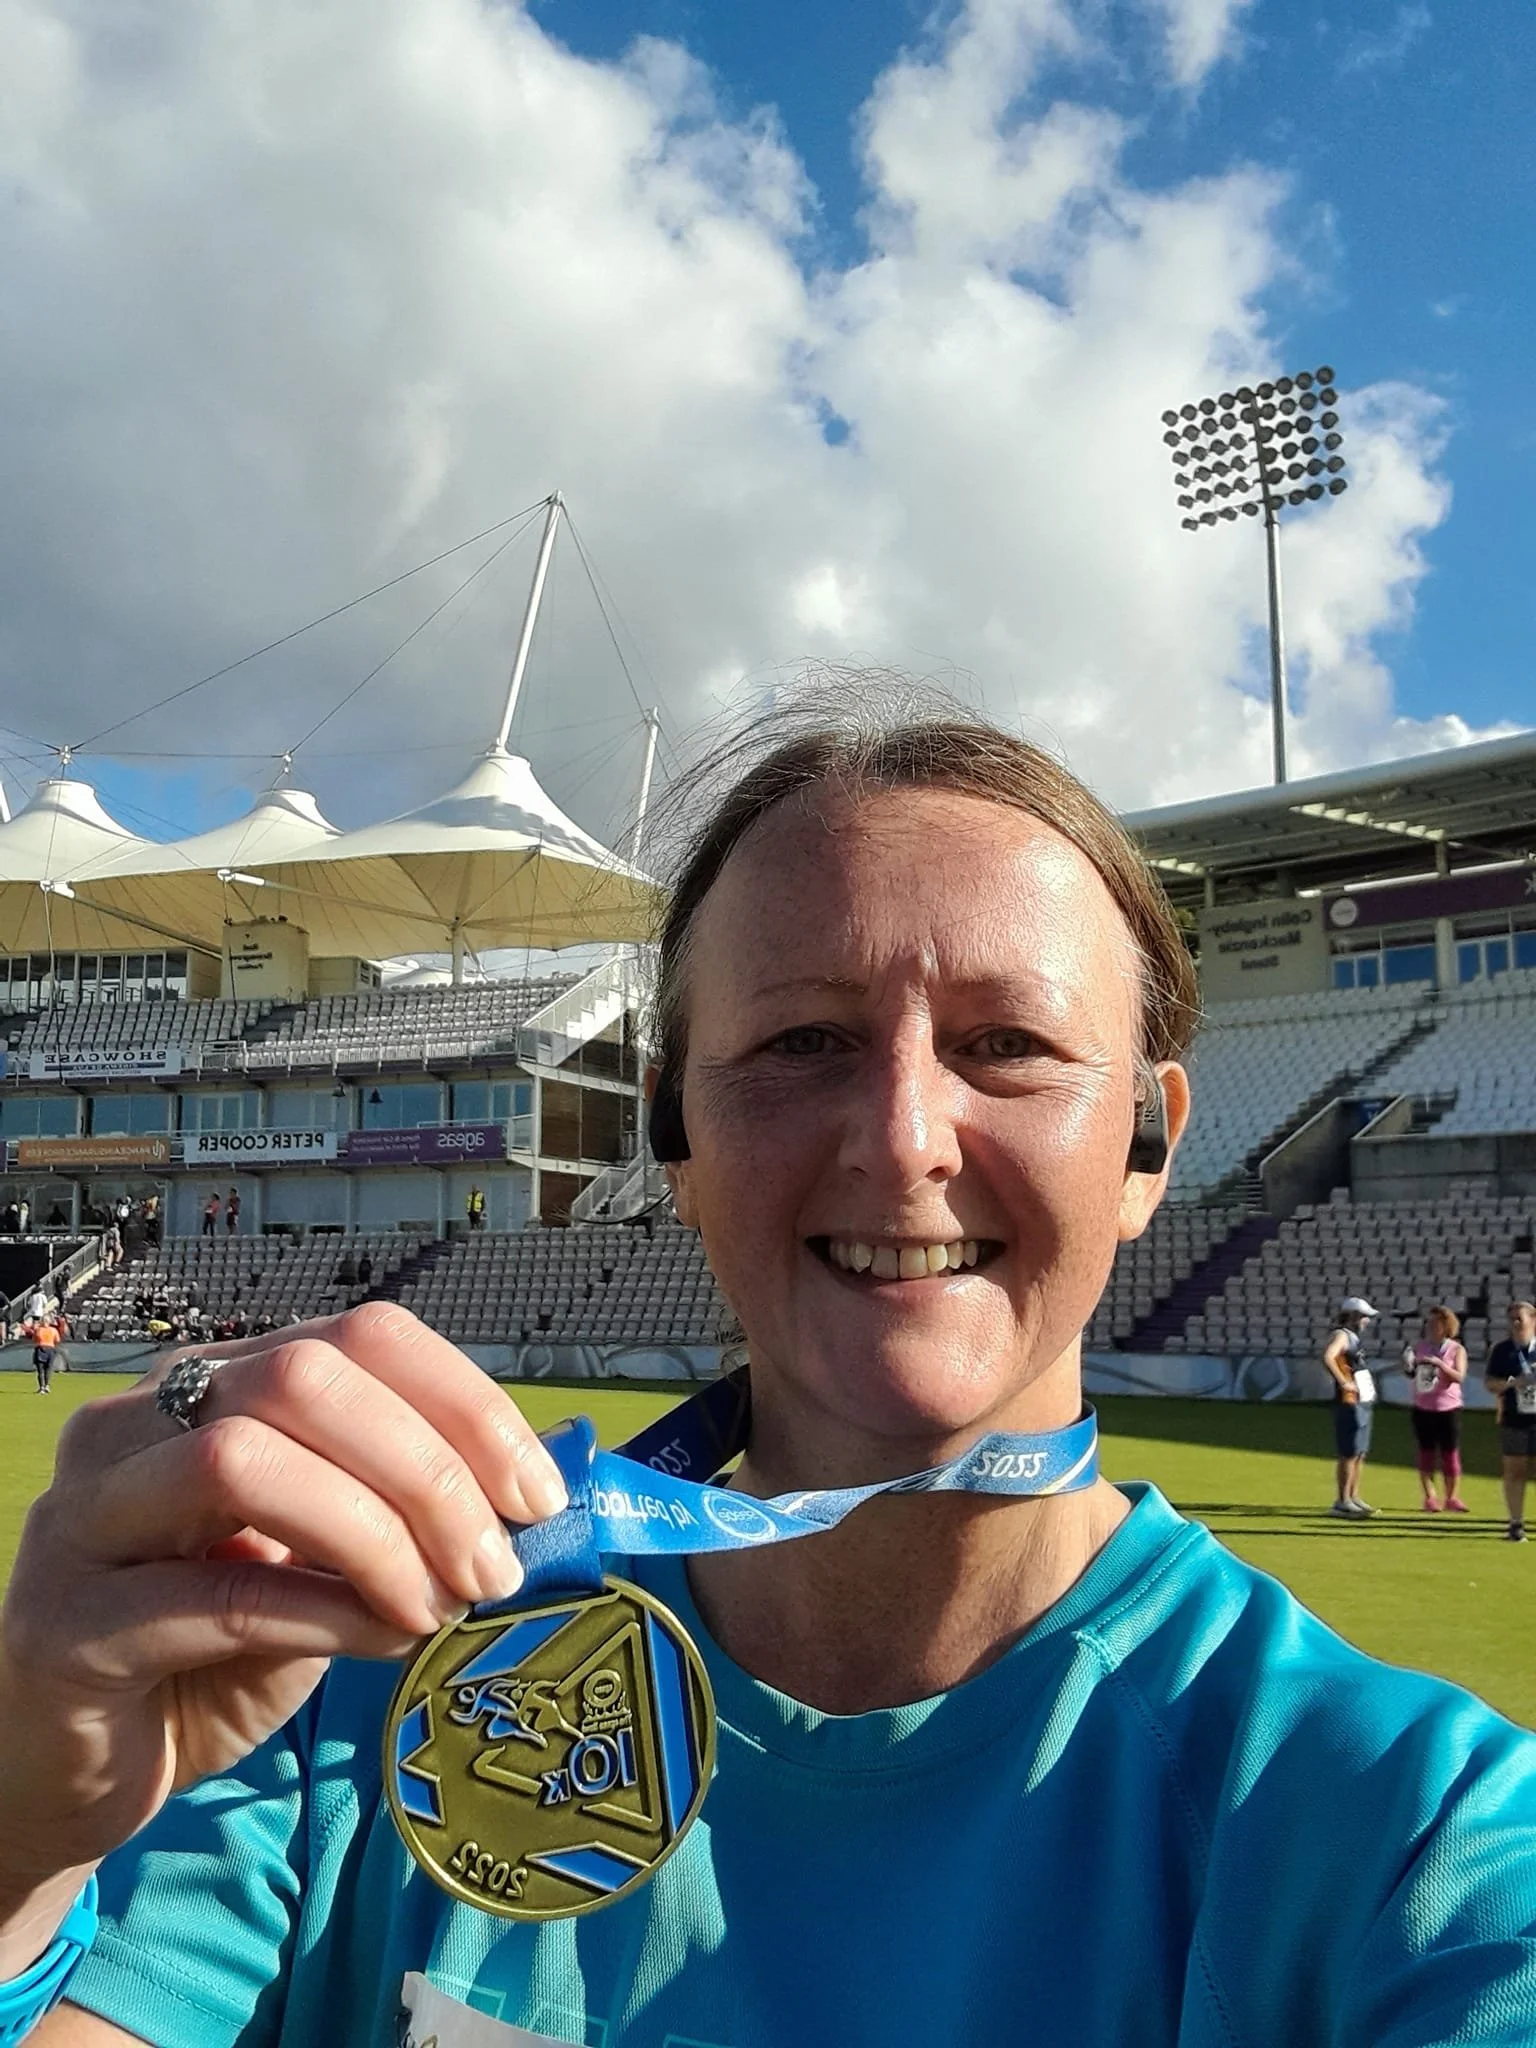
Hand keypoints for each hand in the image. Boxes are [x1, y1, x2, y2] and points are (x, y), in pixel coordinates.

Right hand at [0, 1305, 567, 1920]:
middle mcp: (136, 1424)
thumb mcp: (324, 1565)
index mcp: (211, 1386)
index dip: (464, 1402)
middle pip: (305, 1379)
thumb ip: (400, 1514)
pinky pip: (215, 1594)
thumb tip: (537, 1494)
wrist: (76, 1773)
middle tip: (491, 1564)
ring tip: (434, 1606)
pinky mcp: (67, 1625)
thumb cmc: (210, 1654)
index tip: (536, 1492)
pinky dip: (324, 1615)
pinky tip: (380, 1642)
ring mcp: (87, 1516)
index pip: (359, 1335)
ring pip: (244, 1461)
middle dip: (426, 1469)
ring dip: (374, 1536)